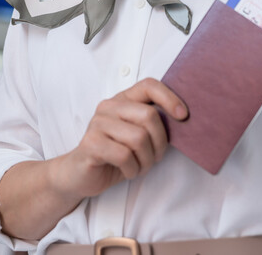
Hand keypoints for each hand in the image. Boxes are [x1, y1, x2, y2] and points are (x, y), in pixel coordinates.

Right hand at [51, 78, 187, 199]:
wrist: (79, 175)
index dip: (169, 98)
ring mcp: (98, 124)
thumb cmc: (113, 155)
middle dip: (160, 143)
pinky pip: (125, 155)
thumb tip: (182, 118)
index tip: (183, 116)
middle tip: (155, 158)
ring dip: (146, 161)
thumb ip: (152, 124)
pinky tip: (127, 171)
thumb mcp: (136, 135)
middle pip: (149, 116)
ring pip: (139, 138)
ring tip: (139, 167)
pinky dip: (133, 169)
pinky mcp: (91, 143)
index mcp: (122, 100)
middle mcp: (109, 107)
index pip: (149, 85)